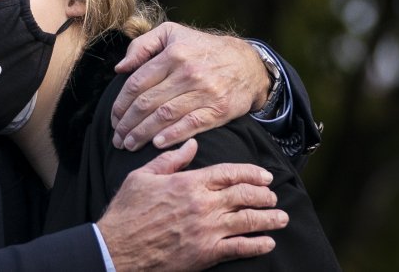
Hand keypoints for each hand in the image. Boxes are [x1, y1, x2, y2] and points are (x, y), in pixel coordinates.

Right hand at [96, 139, 286, 271]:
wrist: (117, 248)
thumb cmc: (127, 212)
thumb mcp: (142, 177)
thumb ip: (170, 160)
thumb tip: (192, 144)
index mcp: (188, 183)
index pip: (229, 173)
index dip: (251, 173)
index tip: (265, 176)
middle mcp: (202, 205)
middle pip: (244, 195)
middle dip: (264, 195)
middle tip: (273, 196)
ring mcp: (206, 230)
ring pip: (248, 221)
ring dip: (269, 218)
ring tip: (280, 218)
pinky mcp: (206, 253)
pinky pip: (240, 248)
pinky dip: (258, 245)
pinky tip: (267, 243)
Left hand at [111, 22, 268, 149]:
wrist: (247, 64)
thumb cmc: (202, 49)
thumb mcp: (172, 34)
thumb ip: (142, 45)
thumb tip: (120, 68)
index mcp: (173, 54)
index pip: (137, 83)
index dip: (120, 104)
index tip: (113, 118)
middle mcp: (188, 72)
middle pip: (147, 103)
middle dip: (127, 124)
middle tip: (117, 137)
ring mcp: (205, 92)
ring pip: (164, 116)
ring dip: (142, 134)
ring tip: (129, 144)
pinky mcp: (219, 109)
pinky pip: (191, 125)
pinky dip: (172, 136)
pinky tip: (156, 144)